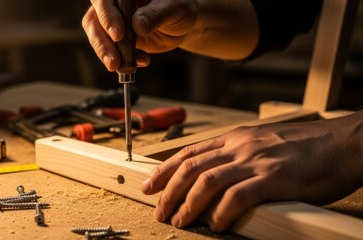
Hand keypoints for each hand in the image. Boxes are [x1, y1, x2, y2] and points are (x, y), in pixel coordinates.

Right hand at [82, 0, 258, 71]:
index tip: (118, 35)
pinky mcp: (117, 40)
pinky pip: (111, 51)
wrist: (184, 24)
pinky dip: (123, 61)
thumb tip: (137, 25)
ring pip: (98, 36)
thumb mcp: (174, 8)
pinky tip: (142, 61)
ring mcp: (114, 22)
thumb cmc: (180, 8)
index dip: (106, 15)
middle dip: (102, 42)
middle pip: (94, 19)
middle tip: (113, 60)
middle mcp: (115, 4)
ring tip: (122, 66)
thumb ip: (155, 14)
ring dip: (107, 55)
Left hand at [141, 112, 362, 231]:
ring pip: (207, 180)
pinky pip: (238, 196)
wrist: (343, 143)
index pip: (190, 152)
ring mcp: (256, 161)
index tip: (150, 184)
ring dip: (188, 203)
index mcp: (236, 137)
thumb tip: (218, 173)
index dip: (165, 169)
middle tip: (157, 210)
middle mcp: (240, 146)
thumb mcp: (264, 142)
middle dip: (168, 190)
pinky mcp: (274, 178)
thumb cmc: (306, 146)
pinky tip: (214, 224)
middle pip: (191, 167)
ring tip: (178, 221)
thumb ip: (239, 154)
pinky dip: (222, 212)